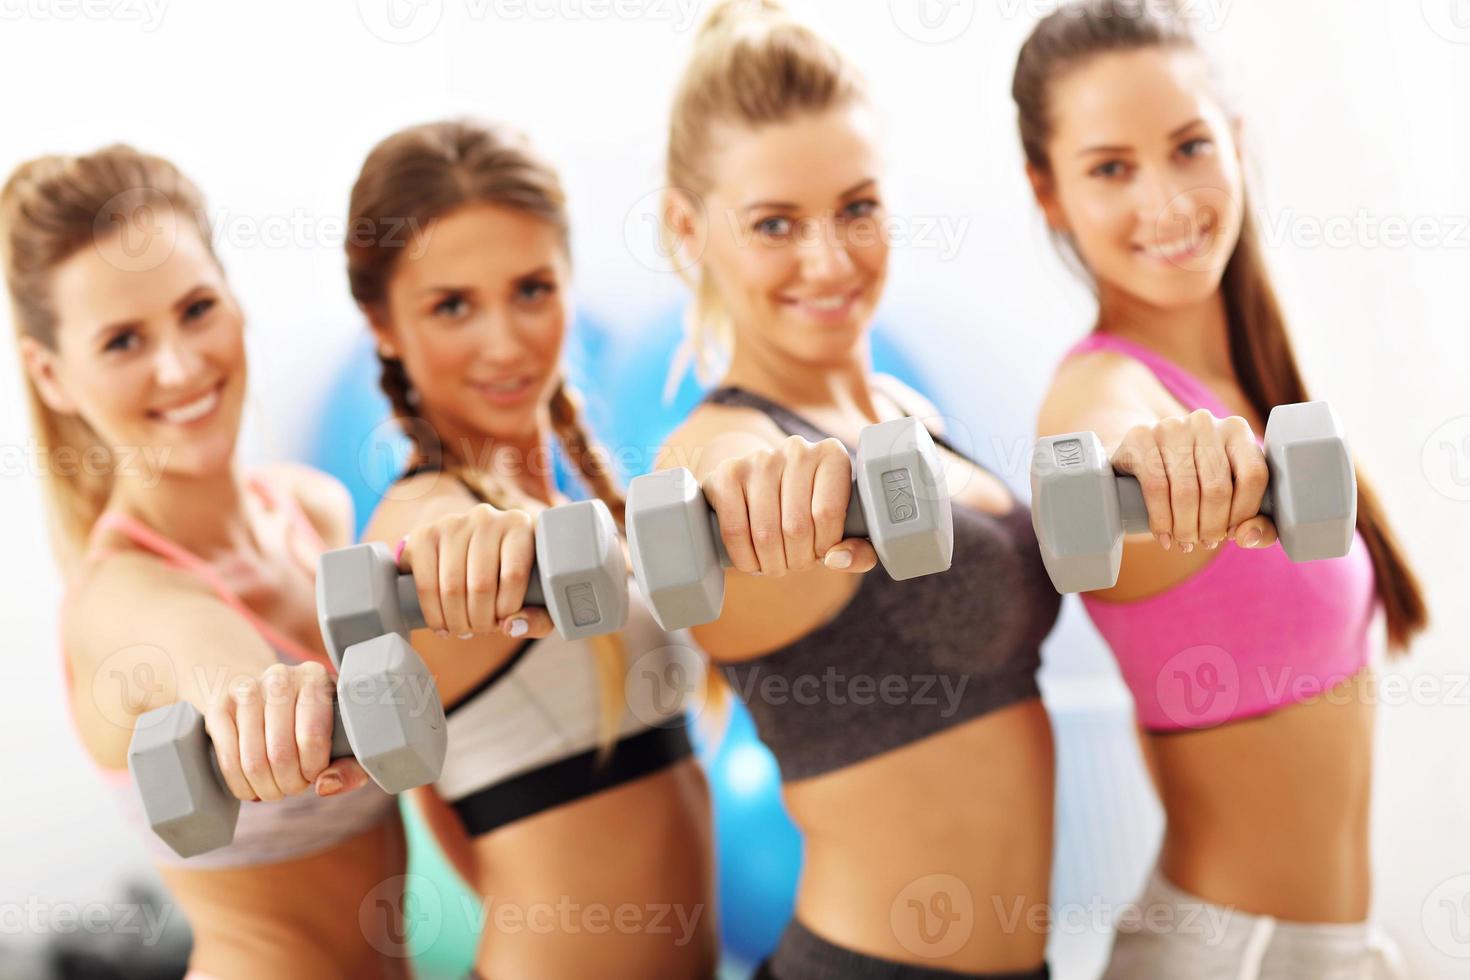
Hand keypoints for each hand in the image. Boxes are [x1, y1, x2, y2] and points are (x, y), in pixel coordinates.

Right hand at [204, 661, 367, 800]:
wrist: (268, 694)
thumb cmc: (315, 720)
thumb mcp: (343, 735)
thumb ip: (351, 765)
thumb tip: (325, 785)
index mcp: (314, 677)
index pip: (312, 735)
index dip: (314, 768)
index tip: (315, 774)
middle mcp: (279, 677)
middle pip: (280, 752)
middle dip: (290, 783)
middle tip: (295, 787)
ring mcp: (244, 690)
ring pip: (252, 760)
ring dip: (266, 788)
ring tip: (277, 790)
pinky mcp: (218, 708)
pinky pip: (227, 759)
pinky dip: (241, 785)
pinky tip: (254, 788)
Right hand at [398, 503, 555, 640]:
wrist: (467, 555)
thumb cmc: (509, 580)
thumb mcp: (535, 599)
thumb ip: (537, 618)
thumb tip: (511, 626)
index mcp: (519, 525)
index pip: (514, 574)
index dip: (507, 609)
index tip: (503, 621)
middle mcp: (486, 518)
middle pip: (481, 584)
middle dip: (481, 620)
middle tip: (481, 630)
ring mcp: (452, 524)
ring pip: (452, 587)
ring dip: (458, 621)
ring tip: (464, 630)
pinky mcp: (424, 536)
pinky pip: (426, 585)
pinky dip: (434, 615)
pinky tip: (443, 626)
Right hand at [703, 435, 877, 575]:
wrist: (759, 482)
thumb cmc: (808, 511)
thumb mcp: (843, 529)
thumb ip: (859, 551)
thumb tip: (837, 559)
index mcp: (832, 456)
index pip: (828, 513)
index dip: (823, 547)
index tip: (819, 554)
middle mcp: (796, 449)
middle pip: (796, 527)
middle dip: (797, 561)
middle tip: (794, 564)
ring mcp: (758, 459)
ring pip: (765, 533)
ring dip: (771, 563)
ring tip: (775, 565)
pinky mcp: (727, 474)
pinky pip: (735, 530)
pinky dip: (745, 558)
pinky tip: (752, 560)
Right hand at [1114, 409, 1277, 553]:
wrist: (1142, 457)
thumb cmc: (1193, 481)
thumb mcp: (1229, 496)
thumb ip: (1256, 522)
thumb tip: (1247, 536)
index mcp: (1236, 430)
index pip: (1253, 475)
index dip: (1244, 513)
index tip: (1231, 533)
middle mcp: (1205, 422)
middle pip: (1218, 488)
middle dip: (1211, 527)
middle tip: (1204, 542)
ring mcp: (1170, 427)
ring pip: (1186, 491)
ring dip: (1186, 527)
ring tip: (1184, 541)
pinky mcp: (1140, 437)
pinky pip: (1156, 487)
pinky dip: (1161, 520)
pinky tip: (1163, 534)